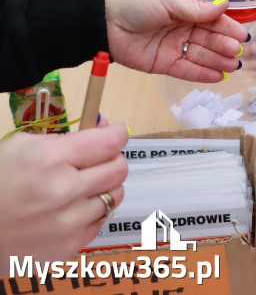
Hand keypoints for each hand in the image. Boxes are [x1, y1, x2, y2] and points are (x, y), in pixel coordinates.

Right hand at [0, 126, 128, 270]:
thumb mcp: (20, 147)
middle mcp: (65, 191)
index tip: (114, 134)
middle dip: (110, 160)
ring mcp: (69, 222)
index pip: (110, 142)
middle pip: (118, 168)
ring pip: (115, 195)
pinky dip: (91, 213)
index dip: (116, 134)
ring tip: (78, 188)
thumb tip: (106, 128)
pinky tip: (69, 210)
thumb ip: (66, 136)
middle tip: (94, 161)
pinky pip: (101, 221)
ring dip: (103, 188)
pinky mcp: (71, 245)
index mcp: (51, 160)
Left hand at [105, 0, 247, 81]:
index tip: (242, 36)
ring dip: (218, 62)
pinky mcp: (164, 65)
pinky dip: (202, 74)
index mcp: (186, 12)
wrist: (104, 23)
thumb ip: (197, 8)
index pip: (212, 21)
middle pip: (209, 40)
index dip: (227, 28)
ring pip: (201, 56)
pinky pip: (186, 71)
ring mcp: (174, 48)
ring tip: (233, 67)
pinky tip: (217, 76)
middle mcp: (183, 30)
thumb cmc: (136, 5)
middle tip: (237, 53)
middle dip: (224, 47)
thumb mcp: (168, 2)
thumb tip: (225, 3)